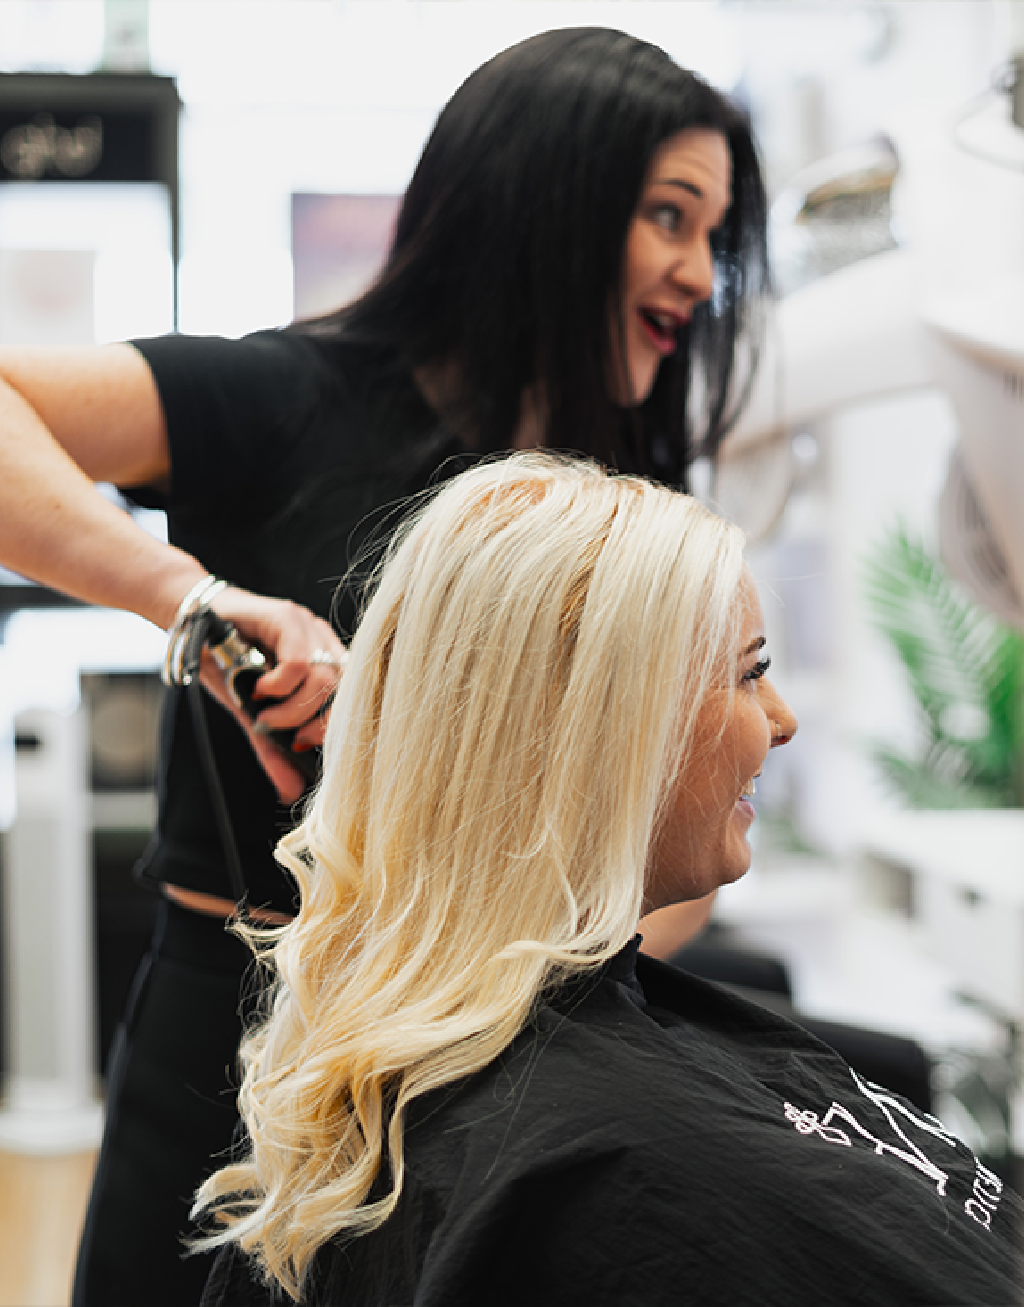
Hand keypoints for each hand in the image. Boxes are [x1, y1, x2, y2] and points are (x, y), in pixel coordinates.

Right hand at [198, 585, 346, 802]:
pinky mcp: (286, 617)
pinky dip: (280, 685)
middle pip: (343, 692)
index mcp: (324, 661)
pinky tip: (259, 688)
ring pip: (324, 678)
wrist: (190, 621)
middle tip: (279, 729)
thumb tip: (292, 791)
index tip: (302, 742)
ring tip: (264, 711)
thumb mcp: (251, 711)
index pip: (351, 700)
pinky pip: (300, 661)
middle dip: (314, 722)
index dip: (331, 727)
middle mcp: (323, 641)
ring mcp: (308, 627)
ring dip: (292, 708)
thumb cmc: (223, 661)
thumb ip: (272, 747)